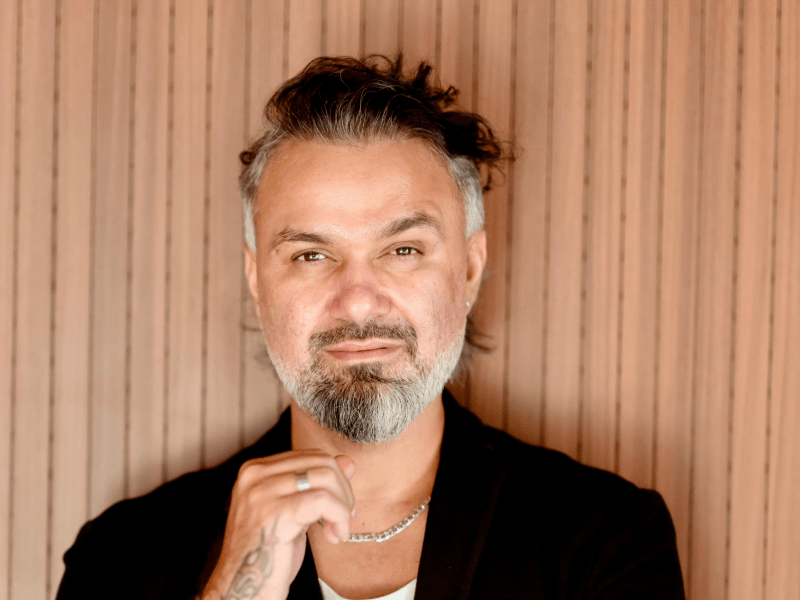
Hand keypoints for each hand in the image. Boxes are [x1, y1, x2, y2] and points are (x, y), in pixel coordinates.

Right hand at [200, 450, 355, 599]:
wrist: (240, 590)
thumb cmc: (266, 554)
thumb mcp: (294, 512)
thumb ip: (316, 485)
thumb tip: (347, 461)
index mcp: (255, 470)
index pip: (312, 456)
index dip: (336, 479)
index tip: (339, 506)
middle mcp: (254, 476)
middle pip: (322, 462)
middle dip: (344, 491)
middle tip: (342, 519)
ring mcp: (261, 493)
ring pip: (326, 478)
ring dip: (343, 506)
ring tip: (337, 530)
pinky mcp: (273, 513)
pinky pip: (323, 501)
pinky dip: (339, 517)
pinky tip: (335, 536)